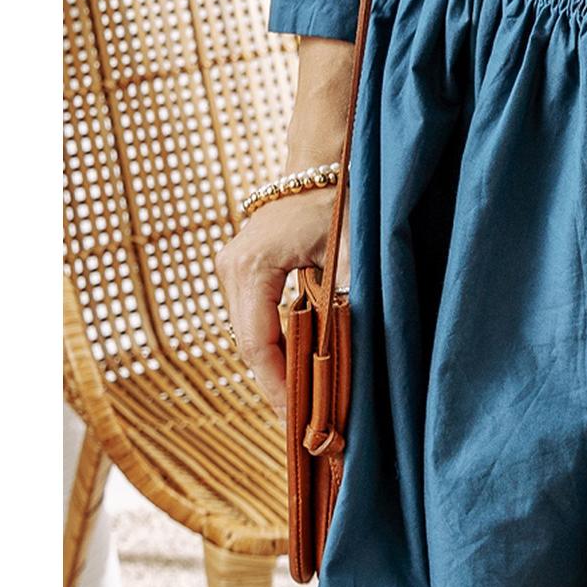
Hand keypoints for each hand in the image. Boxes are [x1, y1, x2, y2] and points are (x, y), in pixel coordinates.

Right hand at [214, 191, 348, 421]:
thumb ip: (349, 298)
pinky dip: (278, 345)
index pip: (258, 344)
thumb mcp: (351, 248)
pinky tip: (301, 370)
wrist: (321, 159)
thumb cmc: (340, 197)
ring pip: (252, 335)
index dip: (279, 387)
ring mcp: (232, 269)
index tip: (301, 422)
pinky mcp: (244, 269)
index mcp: (251, 267)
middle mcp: (232, 269)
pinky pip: (257, 320)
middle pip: (250, 345)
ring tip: (306, 407)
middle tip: (307, 427)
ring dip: (278, 368)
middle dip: (278, 386)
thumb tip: (354, 355)